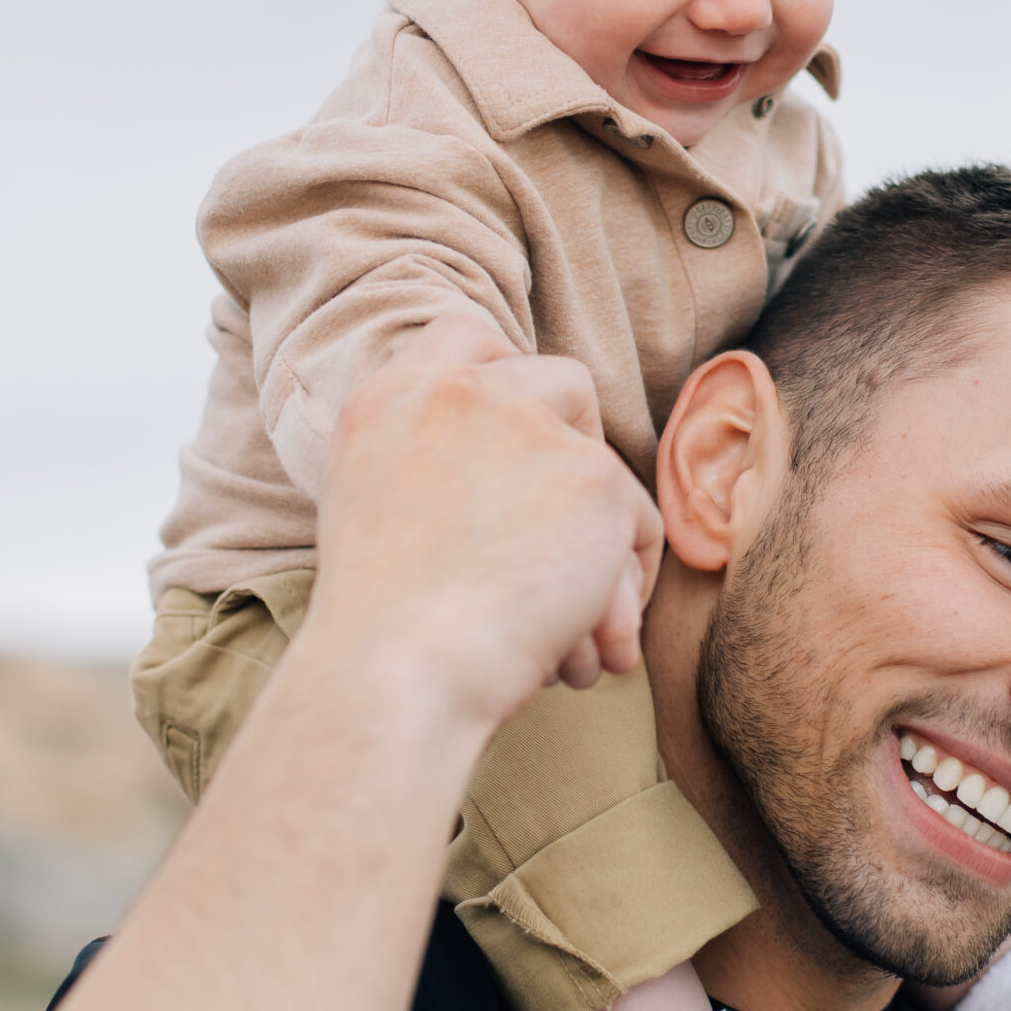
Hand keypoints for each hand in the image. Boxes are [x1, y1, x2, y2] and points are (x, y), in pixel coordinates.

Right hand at [309, 316, 663, 737]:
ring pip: (606, 469)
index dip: (506, 378)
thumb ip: (432, 463)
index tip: (520, 432)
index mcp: (390, 399)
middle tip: (562, 533)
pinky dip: (622, 591)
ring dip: (599, 548)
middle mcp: (460, 393)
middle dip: (579, 454)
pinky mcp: (591, 475)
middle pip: (563, 382)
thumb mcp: (373, 511)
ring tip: (574, 629)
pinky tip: (588, 651)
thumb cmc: (382, 630)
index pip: (466, 335)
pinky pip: (637, 528)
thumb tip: (519, 481)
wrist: (397, 675)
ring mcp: (529, 424)